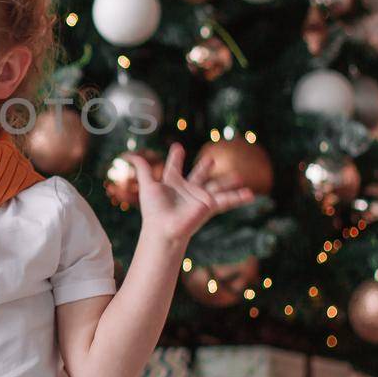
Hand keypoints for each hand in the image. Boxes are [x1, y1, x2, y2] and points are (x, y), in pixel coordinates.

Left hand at [124, 141, 254, 245]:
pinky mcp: (209, 205)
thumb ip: (141, 168)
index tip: (178, 148)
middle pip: (198, 176)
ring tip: (239, 176)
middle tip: (210, 159)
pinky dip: (238, 198)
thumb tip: (127, 154)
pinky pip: (226, 200)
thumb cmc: (153, 210)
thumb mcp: (147, 185)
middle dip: (204, 168)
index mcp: (171, 183)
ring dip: (228, 181)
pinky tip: (250, 194)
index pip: (174, 168)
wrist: (163, 228)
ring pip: (217, 186)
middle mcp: (187, 190)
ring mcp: (199, 197)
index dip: (175, 159)